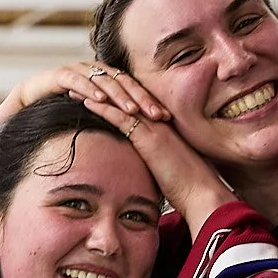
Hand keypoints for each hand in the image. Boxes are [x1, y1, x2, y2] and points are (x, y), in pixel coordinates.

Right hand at [0, 61, 155, 149]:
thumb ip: (107, 135)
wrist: (17, 113)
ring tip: (132, 110)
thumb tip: (135, 160)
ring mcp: (74, 73)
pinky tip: (99, 100)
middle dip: (140, 98)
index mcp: (103, 86)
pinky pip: (75, 79)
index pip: (131, 91)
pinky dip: (87, 88)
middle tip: (158, 115)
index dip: (148, 103)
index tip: (166, 120)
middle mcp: (92, 75)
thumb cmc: (54, 126)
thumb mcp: (86, 131)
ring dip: (118, 94)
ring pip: (102, 79)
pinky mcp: (55, 75)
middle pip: (123, 83)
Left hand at [77, 91, 238, 229]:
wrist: (202, 193)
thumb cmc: (189, 187)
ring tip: (75, 88)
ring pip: (121, 104)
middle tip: (83, 83)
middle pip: (126, 99)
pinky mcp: (149, 139)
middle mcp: (160, 122)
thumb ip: (157, 162)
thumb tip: (147, 168)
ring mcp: (155, 128)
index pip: (136, 107)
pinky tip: (87, 101)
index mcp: (165, 128)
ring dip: (97, 94)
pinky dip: (103, 108)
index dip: (117, 99)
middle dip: (104, 90)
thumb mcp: (170, 169)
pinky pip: (122, 118)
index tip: (99, 94)